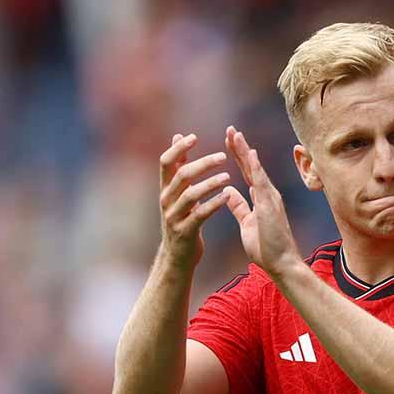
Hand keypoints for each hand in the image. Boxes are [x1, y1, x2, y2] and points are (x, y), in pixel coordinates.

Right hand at [158, 133, 231, 267]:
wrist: (177, 257)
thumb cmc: (181, 218)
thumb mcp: (177, 192)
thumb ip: (179, 166)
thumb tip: (177, 137)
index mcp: (165, 189)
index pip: (165, 163)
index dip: (178, 148)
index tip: (194, 137)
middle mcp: (166, 201)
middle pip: (181, 176)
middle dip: (202, 164)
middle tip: (223, 156)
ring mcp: (174, 217)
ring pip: (190, 195)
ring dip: (210, 184)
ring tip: (228, 177)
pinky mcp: (185, 232)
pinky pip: (200, 215)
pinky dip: (214, 204)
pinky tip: (228, 196)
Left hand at [223, 126, 302, 278]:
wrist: (281, 263)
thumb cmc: (266, 247)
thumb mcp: (247, 222)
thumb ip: (239, 206)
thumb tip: (229, 191)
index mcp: (261, 198)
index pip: (247, 172)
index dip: (238, 156)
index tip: (228, 141)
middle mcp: (267, 194)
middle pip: (251, 166)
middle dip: (240, 147)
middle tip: (230, 129)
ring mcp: (270, 198)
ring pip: (256, 169)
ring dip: (245, 151)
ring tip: (235, 135)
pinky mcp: (270, 206)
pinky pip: (261, 182)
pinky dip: (255, 167)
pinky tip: (248, 154)